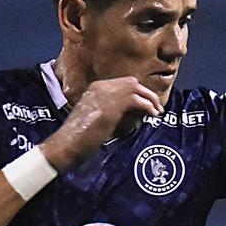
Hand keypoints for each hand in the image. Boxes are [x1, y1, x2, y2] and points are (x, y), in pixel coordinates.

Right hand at [41, 77, 163, 169]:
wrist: (68, 142)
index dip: (138, 92)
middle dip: (147, 94)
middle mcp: (101, 87)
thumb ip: (113, 112)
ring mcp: (105, 94)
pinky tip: (152, 115)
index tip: (148, 104)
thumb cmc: (80, 137)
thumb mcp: (98, 118)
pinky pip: (137, 100)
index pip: (123, 83)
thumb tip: (135, 114)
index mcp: (95, 88)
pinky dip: (148, 106)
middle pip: (132, 82)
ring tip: (158, 112)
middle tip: (157, 108)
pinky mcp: (111, 106)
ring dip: (150, 99)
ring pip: (136, 88)